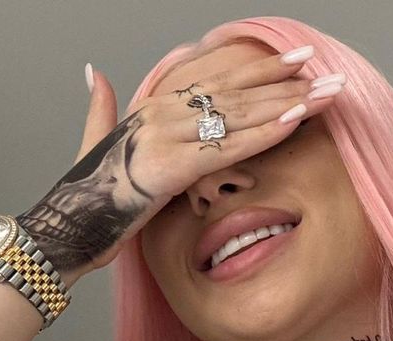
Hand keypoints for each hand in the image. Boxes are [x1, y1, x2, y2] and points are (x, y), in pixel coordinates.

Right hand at [16, 52, 339, 279]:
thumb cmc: (90, 196)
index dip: (257, 67)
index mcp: (151, 108)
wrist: (67, 229)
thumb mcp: (98, 146)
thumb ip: (101, 108)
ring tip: (326, 92)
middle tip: (326, 70)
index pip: (215, 80)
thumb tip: (95, 73)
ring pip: (236, 114)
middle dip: (283, 80)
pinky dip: (263, 133)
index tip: (294, 59)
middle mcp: (160, 113)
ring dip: (286, 101)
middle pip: (233, 91)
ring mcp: (164, 136)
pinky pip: (226, 146)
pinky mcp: (169, 166)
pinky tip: (295, 121)